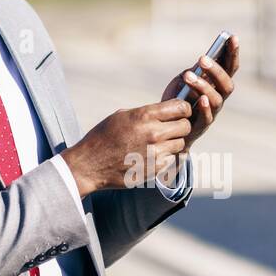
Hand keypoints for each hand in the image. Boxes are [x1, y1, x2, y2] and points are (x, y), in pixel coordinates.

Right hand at [62, 99, 192, 197]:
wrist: (90, 165)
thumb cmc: (103, 137)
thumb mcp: (121, 116)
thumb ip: (145, 112)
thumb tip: (164, 110)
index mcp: (144, 115)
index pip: (180, 107)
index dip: (184, 109)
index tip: (180, 112)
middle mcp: (153, 133)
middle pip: (185, 126)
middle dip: (181, 125)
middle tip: (172, 128)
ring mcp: (156, 152)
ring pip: (180, 144)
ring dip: (173, 142)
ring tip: (158, 142)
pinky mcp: (155, 168)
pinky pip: (170, 159)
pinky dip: (164, 156)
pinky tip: (149, 155)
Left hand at [160, 34, 238, 148]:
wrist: (167, 124)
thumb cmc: (179, 98)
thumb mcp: (184, 80)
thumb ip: (195, 71)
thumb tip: (204, 60)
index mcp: (218, 83)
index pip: (230, 67)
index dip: (233, 53)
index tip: (233, 37)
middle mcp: (219, 97)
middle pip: (227, 84)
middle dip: (216, 71)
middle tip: (202, 59)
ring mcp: (212, 112)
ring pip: (216, 99)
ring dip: (203, 86)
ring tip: (188, 76)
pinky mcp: (202, 125)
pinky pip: (207, 117)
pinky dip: (205, 108)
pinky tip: (200, 99)